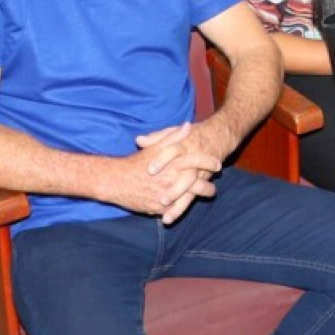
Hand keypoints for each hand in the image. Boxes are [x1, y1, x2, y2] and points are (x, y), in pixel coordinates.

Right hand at [94, 122, 223, 222]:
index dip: (209, 163)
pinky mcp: (159, 209)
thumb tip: (188, 125)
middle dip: (208, 186)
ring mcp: (166, 196)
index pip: (197, 162)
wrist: (116, 181)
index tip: (218, 164)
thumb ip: (173, 136)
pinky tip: (188, 204)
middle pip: (197, 185)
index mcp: (173, 164)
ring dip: (199, 197)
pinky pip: (174, 209)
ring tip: (207, 195)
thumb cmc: (137, 163)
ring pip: (189, 200)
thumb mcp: (156, 147)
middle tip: (213, 185)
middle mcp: (172, 181)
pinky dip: (182, 207)